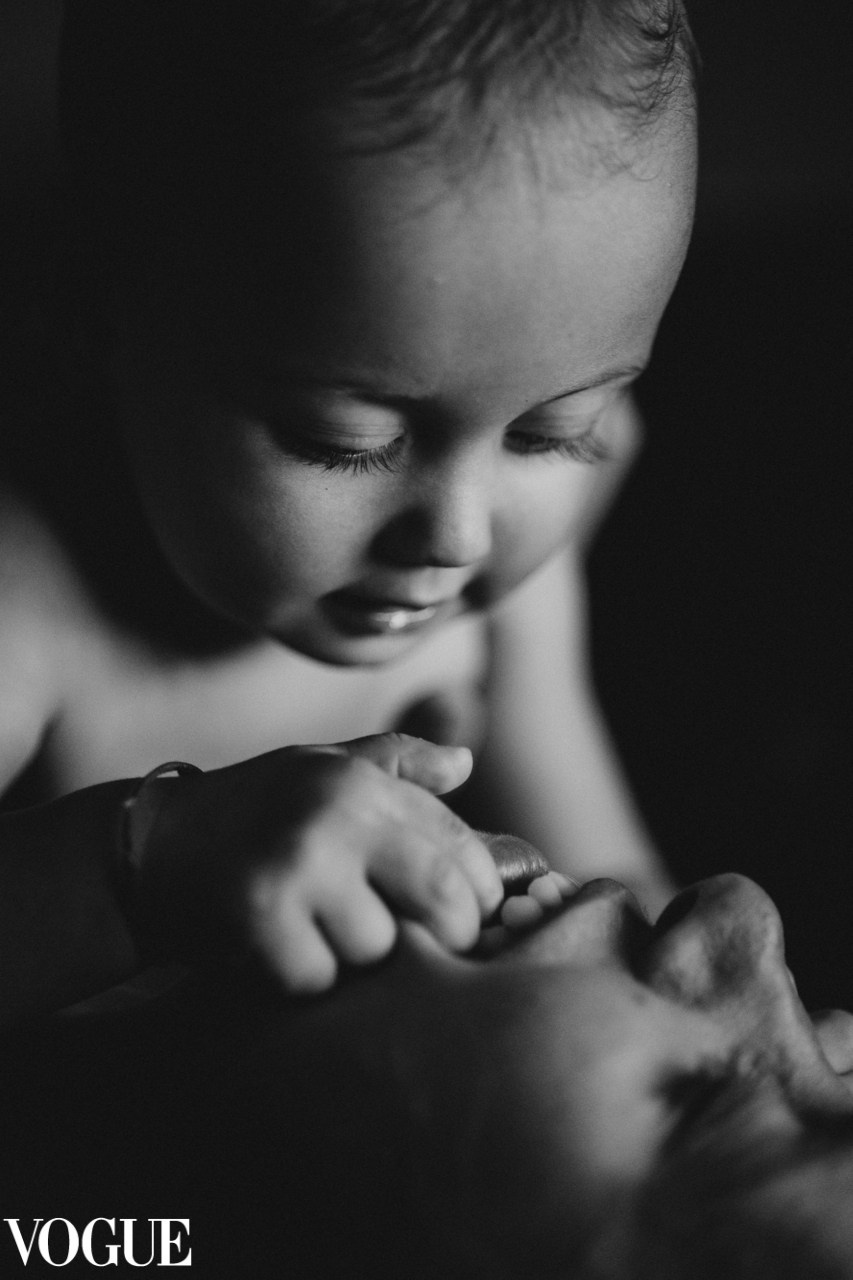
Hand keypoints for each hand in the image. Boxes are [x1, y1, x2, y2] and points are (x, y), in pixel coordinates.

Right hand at [138, 734, 502, 992]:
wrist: (153, 843)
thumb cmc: (254, 807)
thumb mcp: (322, 767)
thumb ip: (396, 764)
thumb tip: (463, 763)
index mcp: (361, 782)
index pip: (461, 847)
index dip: (480, 892)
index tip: (470, 915)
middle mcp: (336, 815)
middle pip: (441, 901)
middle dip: (444, 936)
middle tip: (424, 945)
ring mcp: (297, 864)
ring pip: (378, 948)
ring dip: (358, 956)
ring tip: (323, 931)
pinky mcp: (258, 915)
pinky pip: (319, 976)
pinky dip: (303, 977)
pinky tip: (281, 949)